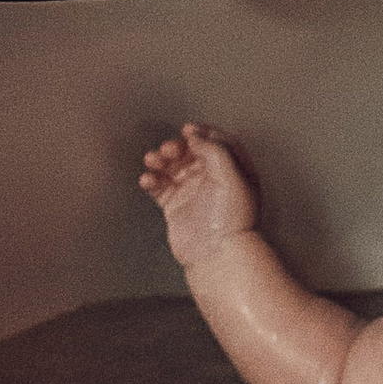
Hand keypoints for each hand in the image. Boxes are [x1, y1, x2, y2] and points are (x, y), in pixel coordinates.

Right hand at [139, 122, 260, 262]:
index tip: (188, 130)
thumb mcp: (231, 174)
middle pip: (190, 151)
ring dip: (160, 159)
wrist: (217, 253)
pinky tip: (148, 179)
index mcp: (234, 169)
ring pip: (172, 166)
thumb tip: (195, 135)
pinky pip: (159, 185)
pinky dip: (151, 179)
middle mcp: (214, 179)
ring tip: (152, 160)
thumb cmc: (232, 220)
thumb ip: (213, 149)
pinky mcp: (175, 206)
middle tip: (169, 150)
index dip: (202, 132)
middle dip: (177, 146)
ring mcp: (193, 192)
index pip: (216, 141)